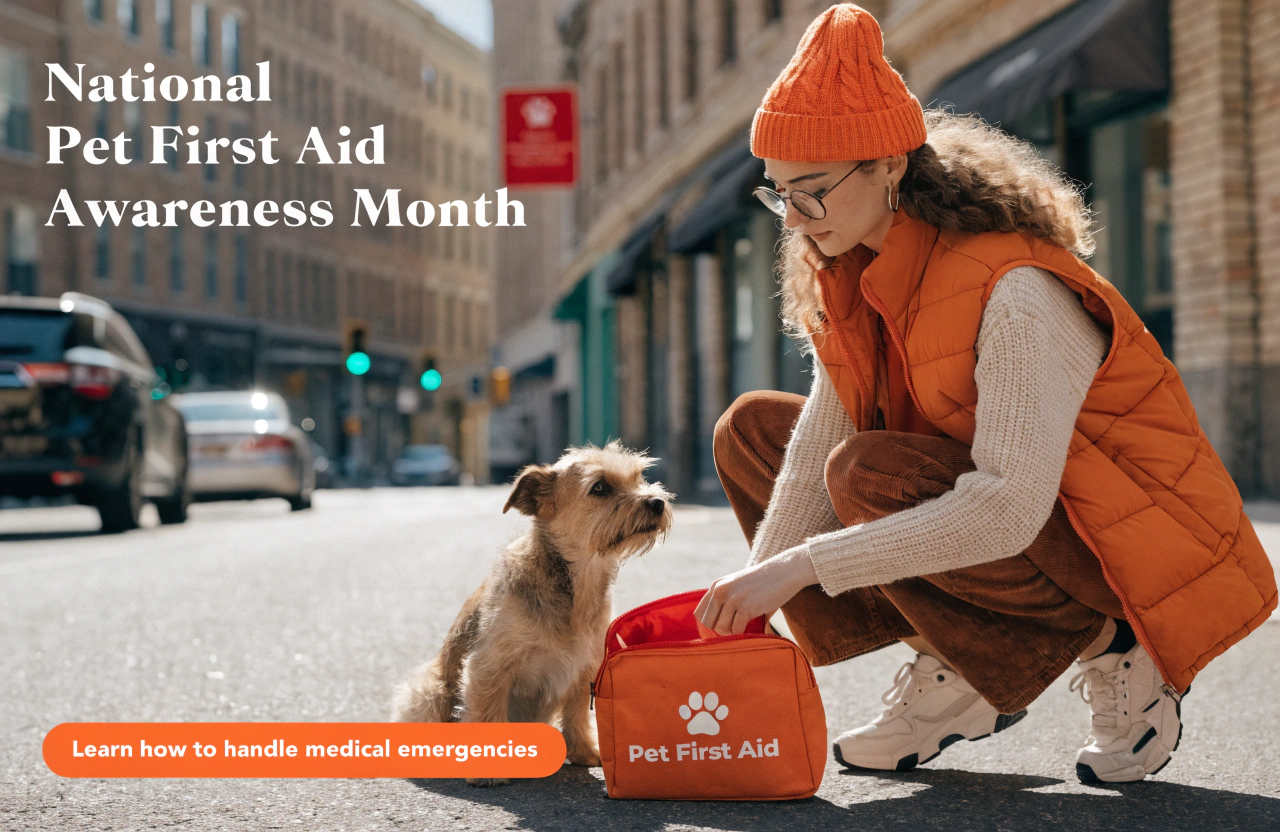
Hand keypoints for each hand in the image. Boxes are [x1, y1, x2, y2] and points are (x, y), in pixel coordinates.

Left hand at [694, 545, 818, 635]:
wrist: (785, 571)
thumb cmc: (765, 582)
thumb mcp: (739, 587)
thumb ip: (727, 602)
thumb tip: (721, 632)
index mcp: (717, 585)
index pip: (700, 613)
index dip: (710, 624)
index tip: (723, 628)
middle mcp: (720, 591)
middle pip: (707, 623)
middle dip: (720, 630)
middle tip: (736, 630)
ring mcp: (732, 599)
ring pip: (721, 629)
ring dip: (733, 633)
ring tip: (746, 628)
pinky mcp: (746, 607)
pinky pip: (737, 631)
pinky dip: (744, 634)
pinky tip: (754, 629)